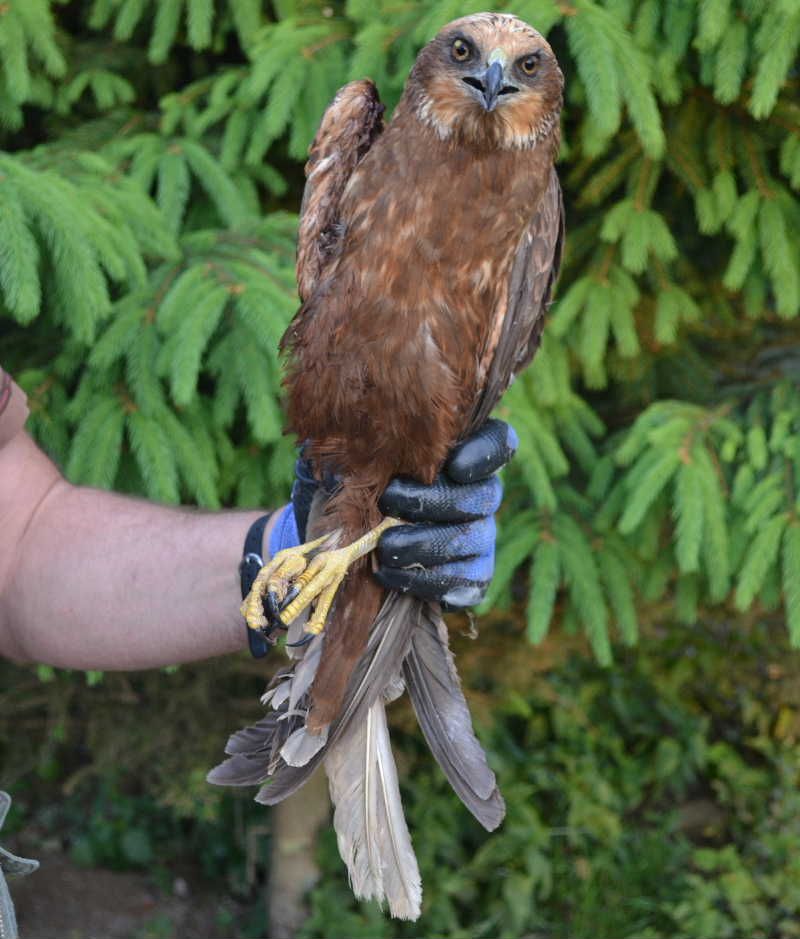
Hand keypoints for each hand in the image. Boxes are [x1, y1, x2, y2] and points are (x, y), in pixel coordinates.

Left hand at [268, 419, 516, 608]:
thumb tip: (352, 437)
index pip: (499, 443)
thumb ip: (359, 444)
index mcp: (462, 453)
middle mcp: (481, 493)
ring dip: (426, 543)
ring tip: (386, 545)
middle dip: (435, 500)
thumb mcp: (348, 458)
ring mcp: (480, 537)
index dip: (486, 454)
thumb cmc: (348, 486)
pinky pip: (466, 582)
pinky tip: (391, 573)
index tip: (453, 466)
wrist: (338, 540)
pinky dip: (427, 580)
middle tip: (389, 501)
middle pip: (484, 495)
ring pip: (473, 539)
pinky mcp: (471, 577)